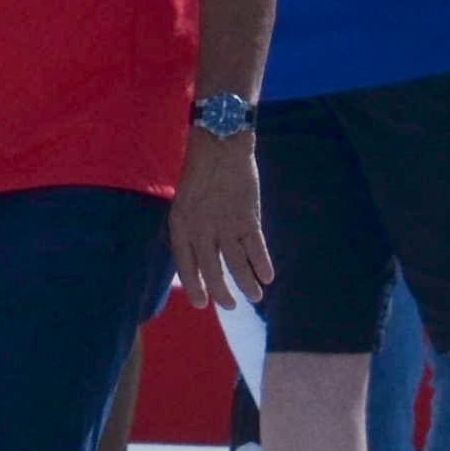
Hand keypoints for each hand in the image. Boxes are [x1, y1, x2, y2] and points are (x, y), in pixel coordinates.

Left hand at [171, 131, 270, 310]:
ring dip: (247, 285)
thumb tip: (201, 257)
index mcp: (181, 226)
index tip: (202, 303)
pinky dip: (263, 265)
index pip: (186, 266)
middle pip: (212, 271)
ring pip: (237, 265)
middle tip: (229, 305)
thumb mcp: (184, 202)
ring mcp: (225, 225)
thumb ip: (190, 230)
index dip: (194, 287)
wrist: (220, 144)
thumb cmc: (201, 173)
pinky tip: (268, 277)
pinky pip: (256, 249)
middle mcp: (201, 230)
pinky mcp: (247, 218)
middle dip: (222, 293)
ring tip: (255, 296)